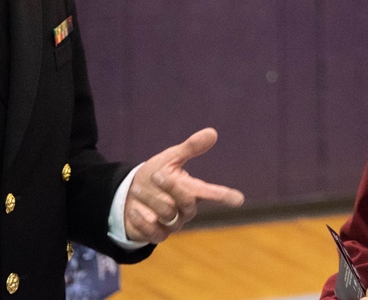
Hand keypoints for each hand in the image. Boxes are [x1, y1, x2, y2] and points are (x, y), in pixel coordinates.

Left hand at [123, 127, 243, 242]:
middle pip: (187, 202)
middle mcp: (186, 209)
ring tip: (137, 188)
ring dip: (149, 198)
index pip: (212, 193)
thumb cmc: (154, 176)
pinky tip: (134, 209)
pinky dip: (141, 219)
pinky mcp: (157, 236)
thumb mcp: (170, 159)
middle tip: (156, 175)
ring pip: (166, 213)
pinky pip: (153, 231)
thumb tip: (213, 132)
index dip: (225, 195)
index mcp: (193, 190)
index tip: (238, 199)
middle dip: (171, 187)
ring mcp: (173, 224)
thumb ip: (191, 148)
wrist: (129, 196)